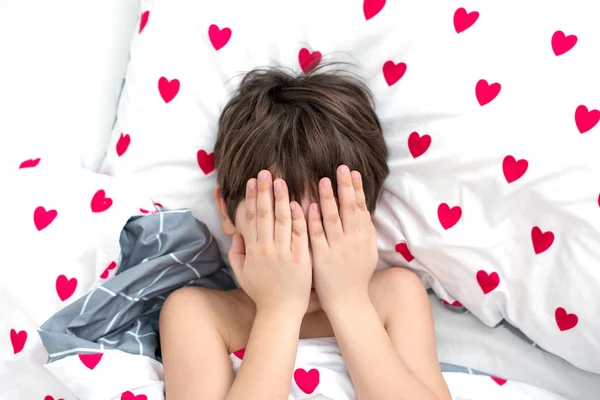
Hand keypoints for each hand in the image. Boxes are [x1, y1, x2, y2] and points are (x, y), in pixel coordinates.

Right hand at [228, 170, 312, 316]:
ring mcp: (284, 253)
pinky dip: (300, 218)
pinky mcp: (301, 258)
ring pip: (282, 220)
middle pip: (265, 214)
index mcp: (253, 250)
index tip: (252, 181)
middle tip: (265, 172)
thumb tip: (236, 233)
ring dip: (282, 198)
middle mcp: (267, 248)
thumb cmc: (262, 292)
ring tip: (281, 181)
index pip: (250, 218)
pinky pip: (300, 234)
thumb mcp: (242, 273)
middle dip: (264, 191)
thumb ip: (236, 252)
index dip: (250, 198)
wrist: (281, 311)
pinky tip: (299, 202)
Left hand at [308, 165, 377, 312]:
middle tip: (341, 168)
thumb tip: (363, 209)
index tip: (352, 172)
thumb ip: (364, 230)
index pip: (360, 207)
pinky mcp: (321, 257)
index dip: (357, 189)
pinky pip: (317, 235)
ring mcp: (337, 248)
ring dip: (329, 198)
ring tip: (324, 181)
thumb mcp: (367, 251)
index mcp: (364, 237)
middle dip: (345, 187)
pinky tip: (309, 206)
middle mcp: (352, 240)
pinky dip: (313, 220)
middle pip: (349, 208)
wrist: (348, 301)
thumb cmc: (356, 275)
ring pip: (333, 219)